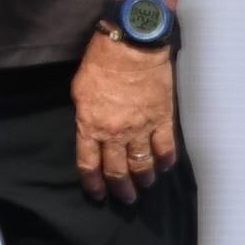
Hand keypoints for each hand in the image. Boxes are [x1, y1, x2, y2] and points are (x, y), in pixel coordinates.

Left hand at [71, 34, 178, 202]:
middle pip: (117, 170)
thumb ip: (85, 115)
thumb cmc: (100, 63)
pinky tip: (164, 167)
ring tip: (144, 185)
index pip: (89, 164)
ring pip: (142, 164)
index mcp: (90, 126)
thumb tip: (90, 128)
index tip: (97, 193)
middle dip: (121, 188)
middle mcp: (115, 133)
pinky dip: (165, 160)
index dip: (93, 183)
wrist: (131, 46)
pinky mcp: (162, 119)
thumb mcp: (79, 91)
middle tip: (125, 198)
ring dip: (143, 178)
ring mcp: (141, 128)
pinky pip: (165, 147)